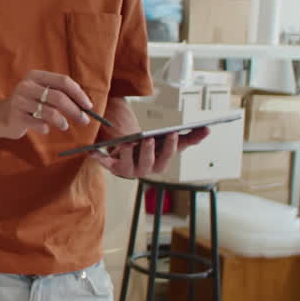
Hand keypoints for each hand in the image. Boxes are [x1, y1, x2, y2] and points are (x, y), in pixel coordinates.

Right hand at [0, 70, 92, 139]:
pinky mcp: (16, 117)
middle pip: (59, 97)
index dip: (78, 94)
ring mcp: (20, 101)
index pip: (63, 81)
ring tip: (64, 126)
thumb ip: (60, 94)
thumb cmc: (29, 105)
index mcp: (36, 76)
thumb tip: (85, 105)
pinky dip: (46, 128)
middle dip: (75, 110)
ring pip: (51, 112)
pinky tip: (45, 128)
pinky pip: (40, 124)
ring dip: (62, 122)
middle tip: (85, 120)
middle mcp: (27, 85)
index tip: (88, 106)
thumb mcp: (42, 93)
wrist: (2, 117)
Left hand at [91, 127, 210, 178]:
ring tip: (127, 141)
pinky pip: (104, 164)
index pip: (167, 158)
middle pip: (148, 164)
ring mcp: (127, 170)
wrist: (130, 155)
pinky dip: (98, 158)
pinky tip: (92, 151)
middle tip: (149, 139)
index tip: (172, 133)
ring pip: (127, 166)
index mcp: (159, 165)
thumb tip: (208, 129)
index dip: (170, 147)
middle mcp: (144, 171)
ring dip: (127, 154)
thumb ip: (189, 137)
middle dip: (149, 152)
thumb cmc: (151, 149)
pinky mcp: (111, 167)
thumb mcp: (168, 142)